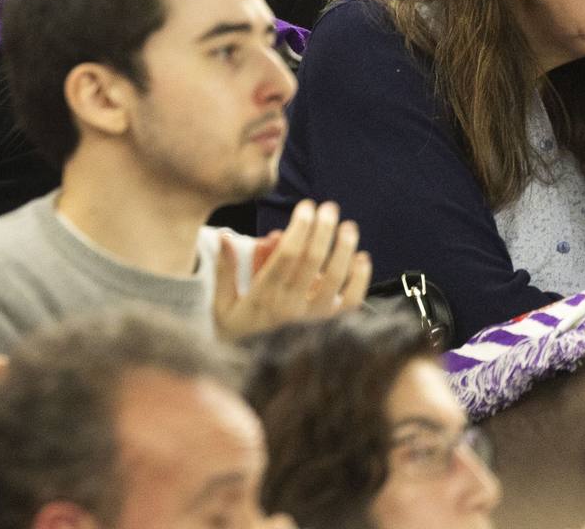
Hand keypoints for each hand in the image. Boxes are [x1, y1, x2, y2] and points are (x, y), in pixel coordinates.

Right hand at [212, 200, 370, 339]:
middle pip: (311, 261)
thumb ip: (225, 271)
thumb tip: (224, 236)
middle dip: (322, 230)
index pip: (286, 256)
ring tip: (348, 226)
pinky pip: (350, 303)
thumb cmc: (237, 335)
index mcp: (264, 297)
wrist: (256, 377)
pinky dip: (360, 279)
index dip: (299, 228)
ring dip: (343, 249)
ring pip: (334, 279)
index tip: (306, 207)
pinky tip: (362, 257)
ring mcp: (313, 320)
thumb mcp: (222, 306)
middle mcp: (290, 308)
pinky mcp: (329, 329)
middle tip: (328, 207)